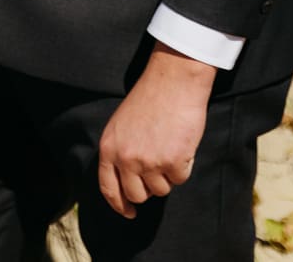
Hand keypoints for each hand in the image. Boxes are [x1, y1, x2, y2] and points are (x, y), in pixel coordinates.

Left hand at [96, 44, 215, 218]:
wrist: (173, 81)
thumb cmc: (150, 99)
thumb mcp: (122, 124)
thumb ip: (120, 151)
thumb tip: (128, 182)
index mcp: (109, 148)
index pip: (108, 188)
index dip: (118, 205)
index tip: (128, 212)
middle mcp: (126, 159)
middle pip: (137, 195)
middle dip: (149, 188)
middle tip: (158, 169)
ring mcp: (149, 162)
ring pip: (161, 189)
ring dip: (168, 173)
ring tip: (169, 145)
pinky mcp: (173, 162)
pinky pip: (180, 178)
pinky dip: (184, 165)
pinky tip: (181, 143)